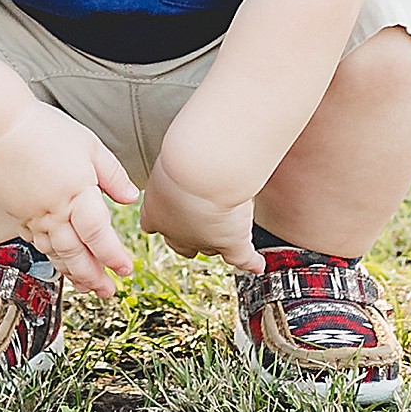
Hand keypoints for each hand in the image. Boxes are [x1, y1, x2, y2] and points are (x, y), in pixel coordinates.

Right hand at [0, 102, 136, 297]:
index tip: (126, 270)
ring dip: (73, 273)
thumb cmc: (44, 130)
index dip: (113, 256)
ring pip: (55, 253)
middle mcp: (55, 212)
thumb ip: (112, 174)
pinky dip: (51, 257)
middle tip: (108, 292)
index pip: (99, 235)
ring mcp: (33, 216)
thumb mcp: (89, 145)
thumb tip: (130, 197)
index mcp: (77, 194)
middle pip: (76, 254)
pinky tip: (59, 261)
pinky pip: (37, 243)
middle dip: (93, 277)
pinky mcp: (17, 214)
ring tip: (86, 286)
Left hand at [140, 155, 263, 273]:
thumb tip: (184, 146)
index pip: (153, 223)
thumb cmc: (184, 157)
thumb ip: (176, 161)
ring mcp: (204, 241)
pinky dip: (250, 262)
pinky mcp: (230, 244)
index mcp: (155, 211)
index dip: (164, 219)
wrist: (203, 171)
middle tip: (199, 221)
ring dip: (218, 240)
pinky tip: (257, 265)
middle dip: (189, 234)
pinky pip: (241, 258)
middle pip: (181, 243)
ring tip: (228, 232)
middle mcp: (176, 232)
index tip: (170, 210)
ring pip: (210, 247)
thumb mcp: (170, 157)